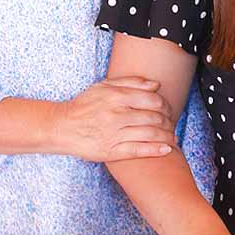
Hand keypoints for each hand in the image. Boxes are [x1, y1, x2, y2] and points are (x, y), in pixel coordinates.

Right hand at [54, 77, 175, 161]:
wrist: (62, 126)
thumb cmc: (85, 104)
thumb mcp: (104, 86)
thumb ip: (131, 82)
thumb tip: (155, 85)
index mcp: (117, 97)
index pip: (152, 100)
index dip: (165, 105)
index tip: (168, 109)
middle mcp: (116, 114)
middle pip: (154, 117)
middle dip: (168, 121)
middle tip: (172, 123)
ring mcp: (113, 134)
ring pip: (149, 134)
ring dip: (166, 135)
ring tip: (172, 136)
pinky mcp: (110, 151)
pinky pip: (138, 150)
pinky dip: (155, 150)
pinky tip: (166, 149)